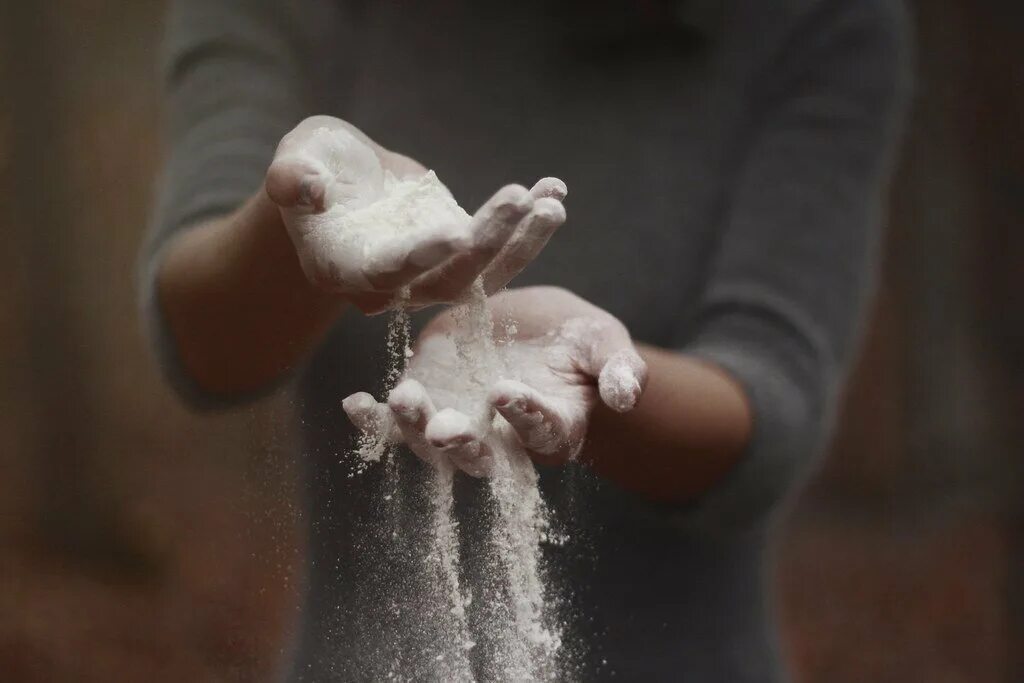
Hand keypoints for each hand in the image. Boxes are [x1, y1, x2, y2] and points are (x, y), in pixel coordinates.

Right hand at [265, 116, 566, 313]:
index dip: (418, 257)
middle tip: (518, 200)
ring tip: (552, 202)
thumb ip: (292, 174)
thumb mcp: (297, 157)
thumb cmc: (313, 165)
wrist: (341, 179)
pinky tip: (555, 191)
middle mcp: (390, 288)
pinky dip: (528, 226)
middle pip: (444, 279)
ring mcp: (430, 276)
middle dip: (486, 243)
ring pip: (481, 273)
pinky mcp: (459, 256)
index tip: (456, 232)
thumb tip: (301, 187)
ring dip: (520, 241)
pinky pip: (499, 250)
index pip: (383, 273)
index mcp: (343, 270)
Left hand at [343, 287, 648, 475]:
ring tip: (403, 398)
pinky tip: (356, 405)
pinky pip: (393, 424)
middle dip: (461, 447)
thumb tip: (626, 395)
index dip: (524, 416)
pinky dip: (373, 421)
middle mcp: (501, 439)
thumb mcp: (602, 343)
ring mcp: (459, 423)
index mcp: (551, 427)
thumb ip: (617, 368)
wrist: (530, 322)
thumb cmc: (575, 339)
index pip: (540, 433)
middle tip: (445, 429)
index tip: (505, 392)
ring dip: (414, 428)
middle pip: (480, 457)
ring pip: (432, 443)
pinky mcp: (426, 402)